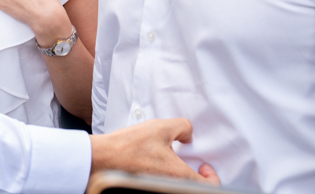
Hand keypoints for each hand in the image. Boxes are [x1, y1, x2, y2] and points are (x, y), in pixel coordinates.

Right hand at [89, 118, 219, 184]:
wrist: (102, 158)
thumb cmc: (129, 146)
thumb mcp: (161, 127)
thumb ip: (182, 127)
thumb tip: (188, 134)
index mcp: (179, 177)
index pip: (210, 188)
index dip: (212, 177)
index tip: (203, 166)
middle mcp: (169, 187)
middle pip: (193, 188)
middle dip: (196, 177)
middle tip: (192, 164)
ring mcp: (156, 188)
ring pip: (177, 186)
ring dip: (180, 176)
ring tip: (171, 161)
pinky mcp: (145, 187)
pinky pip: (163, 184)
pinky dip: (166, 176)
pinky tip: (156, 163)